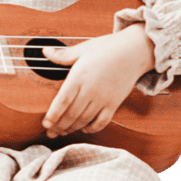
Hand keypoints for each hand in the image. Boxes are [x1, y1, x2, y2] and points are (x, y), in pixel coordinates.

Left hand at [41, 23, 154, 137]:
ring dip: (72, 128)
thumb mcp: (83, 48)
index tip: (45, 123)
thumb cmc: (108, 48)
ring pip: (84, 120)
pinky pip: (101, 122)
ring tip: (62, 132)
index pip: (63, 100)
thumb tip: (45, 51)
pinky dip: (91, 128)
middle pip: (71, 114)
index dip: (53, 115)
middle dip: (59, 126)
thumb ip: (63, 54)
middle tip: (50, 132)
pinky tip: (84, 128)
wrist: (135, 50)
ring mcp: (103, 99)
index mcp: (80, 76)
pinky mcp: (114, 104)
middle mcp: (91, 90)